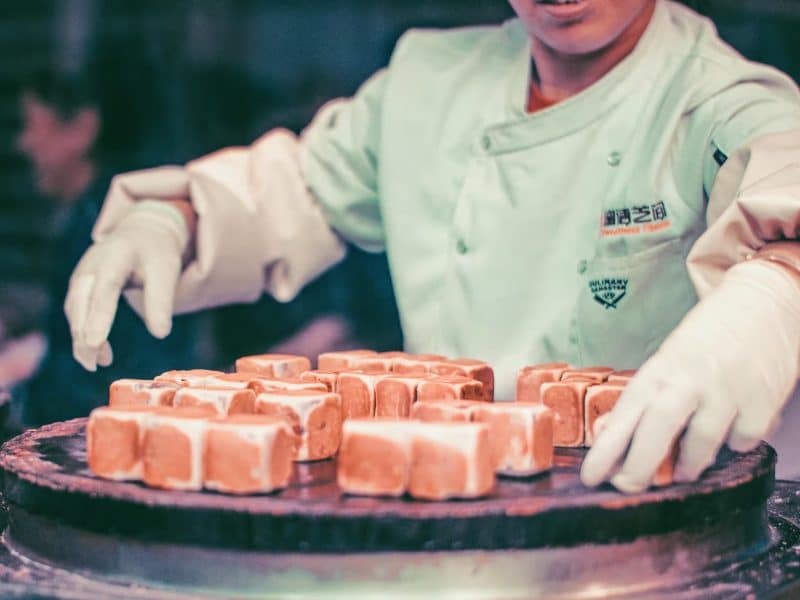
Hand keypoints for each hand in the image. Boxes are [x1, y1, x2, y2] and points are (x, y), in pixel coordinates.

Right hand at [65, 201, 188, 370]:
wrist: (141, 232)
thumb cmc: (156, 254)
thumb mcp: (166, 271)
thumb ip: (161, 301)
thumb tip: (161, 334)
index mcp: (117, 256)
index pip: (106, 289)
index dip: (99, 317)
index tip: (95, 343)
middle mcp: (92, 264)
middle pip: (82, 303)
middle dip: (84, 335)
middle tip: (94, 365)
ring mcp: (81, 274)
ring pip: (75, 310)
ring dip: (81, 338)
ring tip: (97, 363)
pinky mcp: (79, 285)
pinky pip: (76, 311)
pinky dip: (82, 331)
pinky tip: (96, 350)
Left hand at [581, 259, 799, 492]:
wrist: (760, 303)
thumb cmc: (705, 339)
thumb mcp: (664, 364)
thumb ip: (639, 401)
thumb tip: (605, 432)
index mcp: (659, 372)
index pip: (625, 416)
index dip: (605, 451)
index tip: (590, 477)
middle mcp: (690, 381)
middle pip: (657, 432)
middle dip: (638, 468)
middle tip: (628, 488)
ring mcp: (727, 392)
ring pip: (702, 445)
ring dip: (688, 466)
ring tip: (680, 471)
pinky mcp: (763, 402)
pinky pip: (743, 441)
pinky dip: (734, 444)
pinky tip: (728, 433)